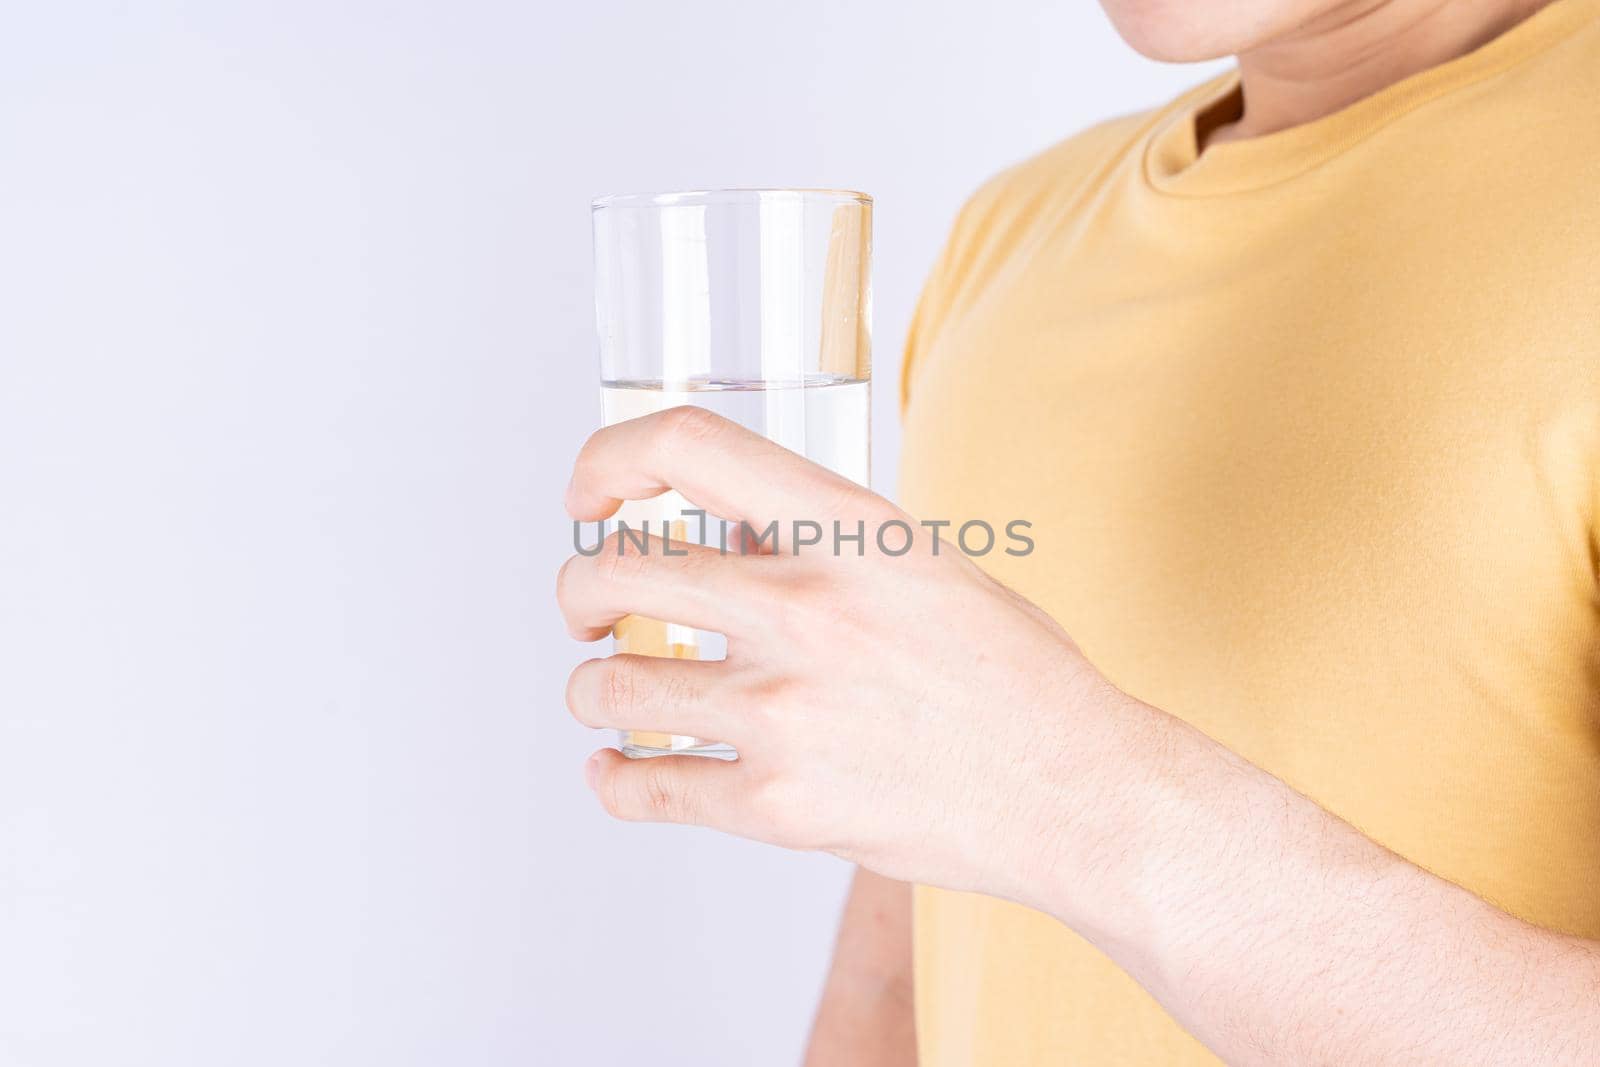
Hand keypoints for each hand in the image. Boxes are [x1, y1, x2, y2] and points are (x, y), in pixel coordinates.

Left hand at [557, 407, 1105, 902]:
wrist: (1075, 793)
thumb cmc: (1015, 675)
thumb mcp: (925, 564)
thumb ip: (821, 542)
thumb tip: (722, 538)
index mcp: (847, 531)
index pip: (686, 447)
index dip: (608, 458)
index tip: (591, 494)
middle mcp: (802, 611)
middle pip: (614, 570)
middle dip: (578, 592)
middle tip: (587, 612)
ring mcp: (782, 712)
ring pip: (609, 685)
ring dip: (591, 687)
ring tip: (607, 694)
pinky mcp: (776, 805)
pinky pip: (642, 788)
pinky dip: (612, 779)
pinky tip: (617, 770)